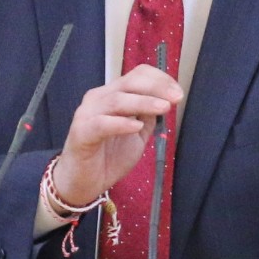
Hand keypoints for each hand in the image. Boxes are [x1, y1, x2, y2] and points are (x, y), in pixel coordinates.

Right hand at [51, 63, 182, 205]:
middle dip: (156, 87)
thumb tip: (165, 102)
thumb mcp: (136, 136)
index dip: (159, 79)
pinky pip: (102, 124)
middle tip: (175, 98)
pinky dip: (121, 123)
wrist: (84, 183)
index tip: (177, 92)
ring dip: (143, 102)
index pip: (136, 75)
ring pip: (117, 100)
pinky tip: (136, 127)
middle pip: (129, 82)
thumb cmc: (108, 157)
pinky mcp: (81, 133)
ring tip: (163, 107)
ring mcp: (87, 114)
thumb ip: (147, 118)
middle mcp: (98, 99)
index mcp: (111, 95)